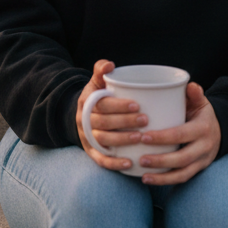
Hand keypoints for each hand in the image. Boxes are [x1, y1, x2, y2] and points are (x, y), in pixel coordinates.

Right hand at [76, 59, 147, 173]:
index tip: (137, 105)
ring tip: (140, 138)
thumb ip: (101, 70)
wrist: (82, 115)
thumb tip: (110, 65)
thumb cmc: (97, 96)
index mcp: (87, 102)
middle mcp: (84, 121)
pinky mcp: (91, 152)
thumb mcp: (96, 81)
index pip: (102, 104)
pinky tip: (130, 163)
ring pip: (103, 140)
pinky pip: (101, 160)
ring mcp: (87, 138)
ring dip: (122, 140)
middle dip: (125, 122)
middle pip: (103, 123)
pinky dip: (114, 163)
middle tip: (145, 120)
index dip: (118, 105)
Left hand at [137, 81, 220, 185]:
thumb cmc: (201, 113)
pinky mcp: (198, 170)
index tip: (144, 137)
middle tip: (141, 159)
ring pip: (182, 173)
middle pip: (182, 158)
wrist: (221, 130)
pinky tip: (148, 180)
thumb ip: (194, 94)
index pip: (181, 134)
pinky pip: (182, 179)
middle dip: (160, 161)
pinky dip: (165, 181)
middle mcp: (205, 147)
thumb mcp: (201, 102)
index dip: (163, 138)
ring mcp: (202, 161)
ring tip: (143, 176)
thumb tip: (189, 85)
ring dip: (162, 177)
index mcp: (203, 128)